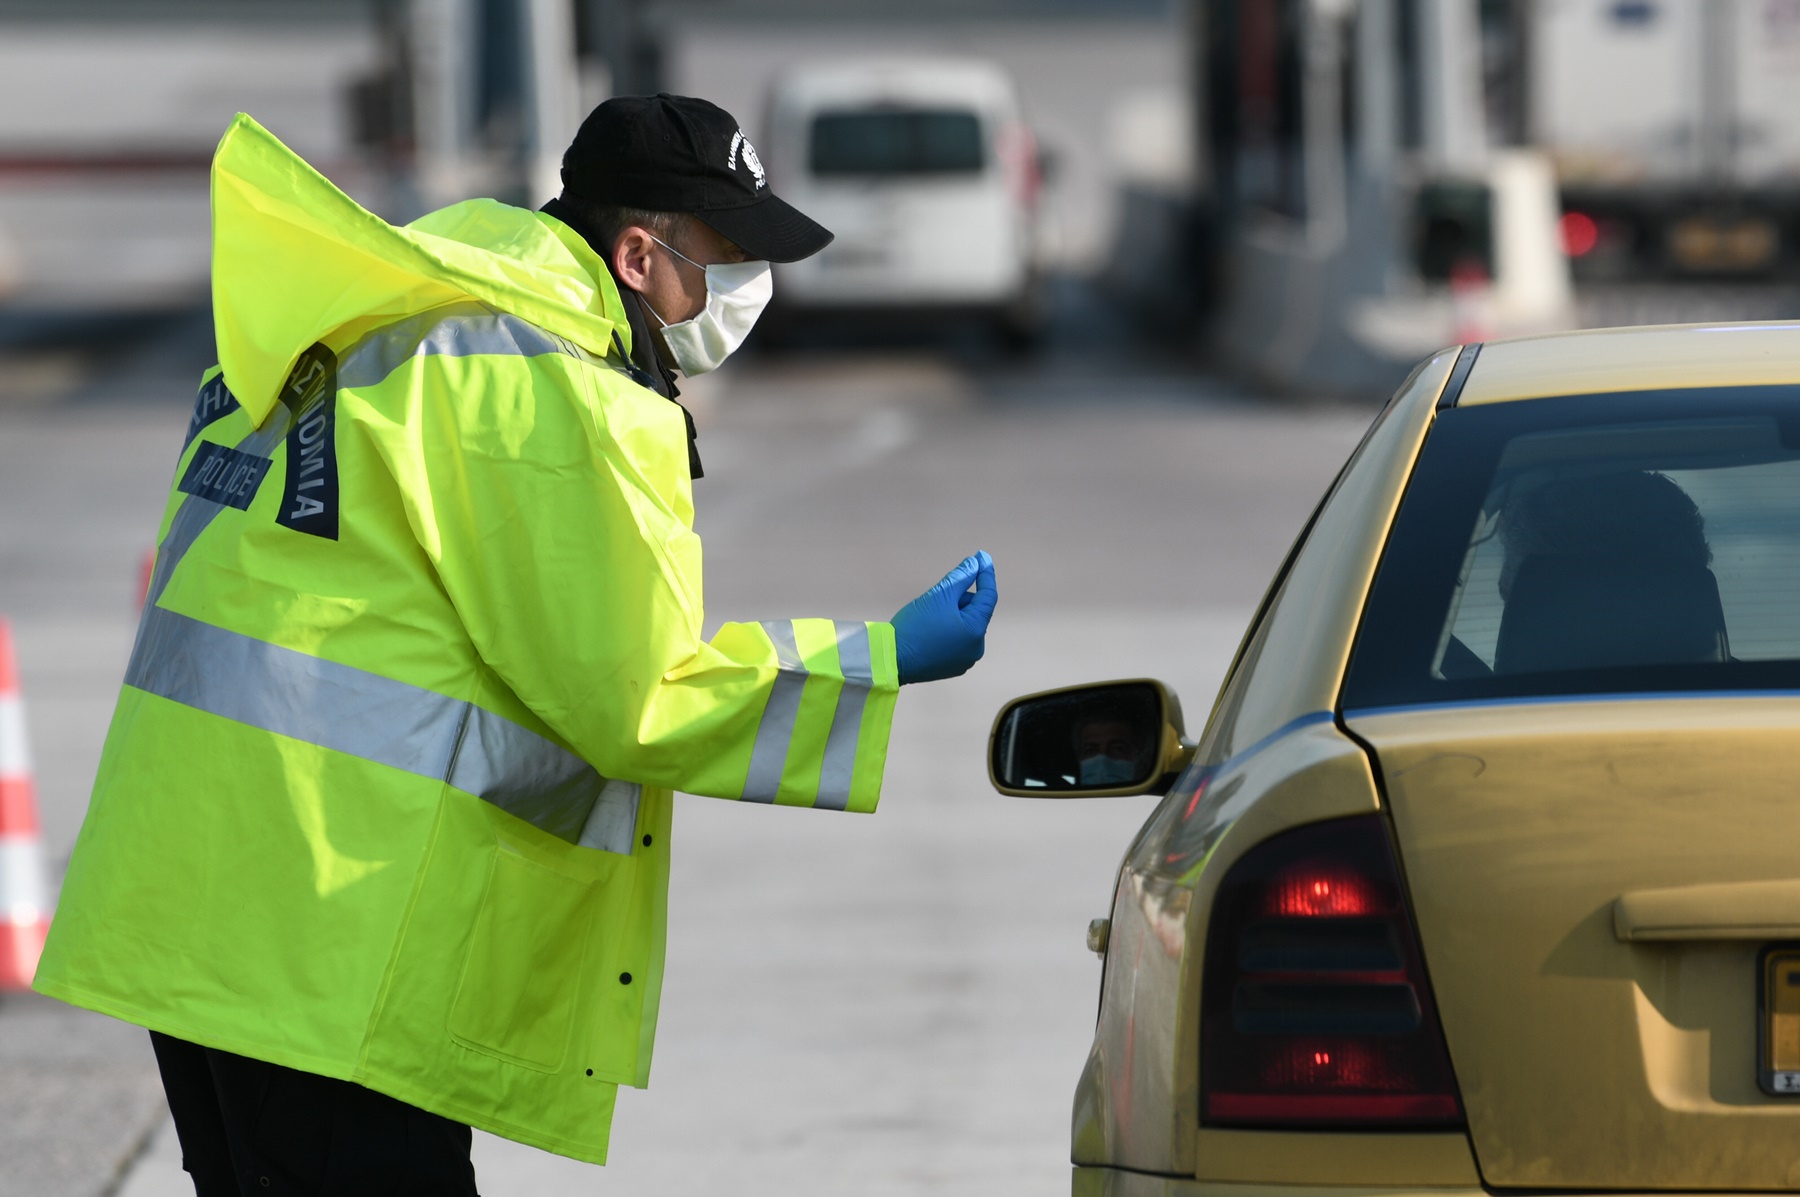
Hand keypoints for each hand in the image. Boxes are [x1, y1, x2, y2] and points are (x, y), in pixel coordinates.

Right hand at [890, 551, 997, 684]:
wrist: (890, 658)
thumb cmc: (915, 625)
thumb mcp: (939, 595)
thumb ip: (961, 577)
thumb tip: (977, 562)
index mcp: (976, 630)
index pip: (988, 596)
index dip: (985, 575)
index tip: (982, 557)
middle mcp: (976, 648)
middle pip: (975, 612)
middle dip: (960, 600)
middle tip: (937, 600)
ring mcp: (965, 660)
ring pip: (966, 626)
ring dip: (954, 615)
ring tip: (929, 618)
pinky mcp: (953, 667)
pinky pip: (957, 641)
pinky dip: (948, 631)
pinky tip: (929, 632)